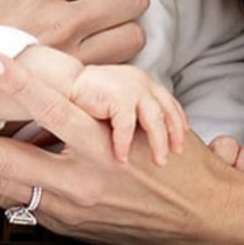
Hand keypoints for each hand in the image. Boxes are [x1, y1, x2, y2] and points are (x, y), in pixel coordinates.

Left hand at [0, 56, 243, 244]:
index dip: (16, 81)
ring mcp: (70, 212)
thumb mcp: (151, 116)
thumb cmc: (181, 160)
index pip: (54, 108)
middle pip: (2, 158)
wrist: (207, 221)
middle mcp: (83, 184)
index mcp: (109, 149)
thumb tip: (56, 75)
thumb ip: (103, 99)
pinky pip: (12, 199)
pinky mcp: (65, 227)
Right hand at [70, 65, 188, 165]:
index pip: (169, 102)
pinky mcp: (117, 96)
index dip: (178, 121)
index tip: (182, 139)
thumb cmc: (86, 98)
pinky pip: (127, 125)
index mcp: (143, 82)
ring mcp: (131, 87)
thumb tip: (147, 139)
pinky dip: (125, 143)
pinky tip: (122, 158)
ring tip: (158, 162)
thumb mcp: (117, 103)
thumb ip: (133, 113)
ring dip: (158, 143)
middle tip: (175, 154)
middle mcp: (141, 82)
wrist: (60, 84)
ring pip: (154, 120)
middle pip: (167, 112)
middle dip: (173, 135)